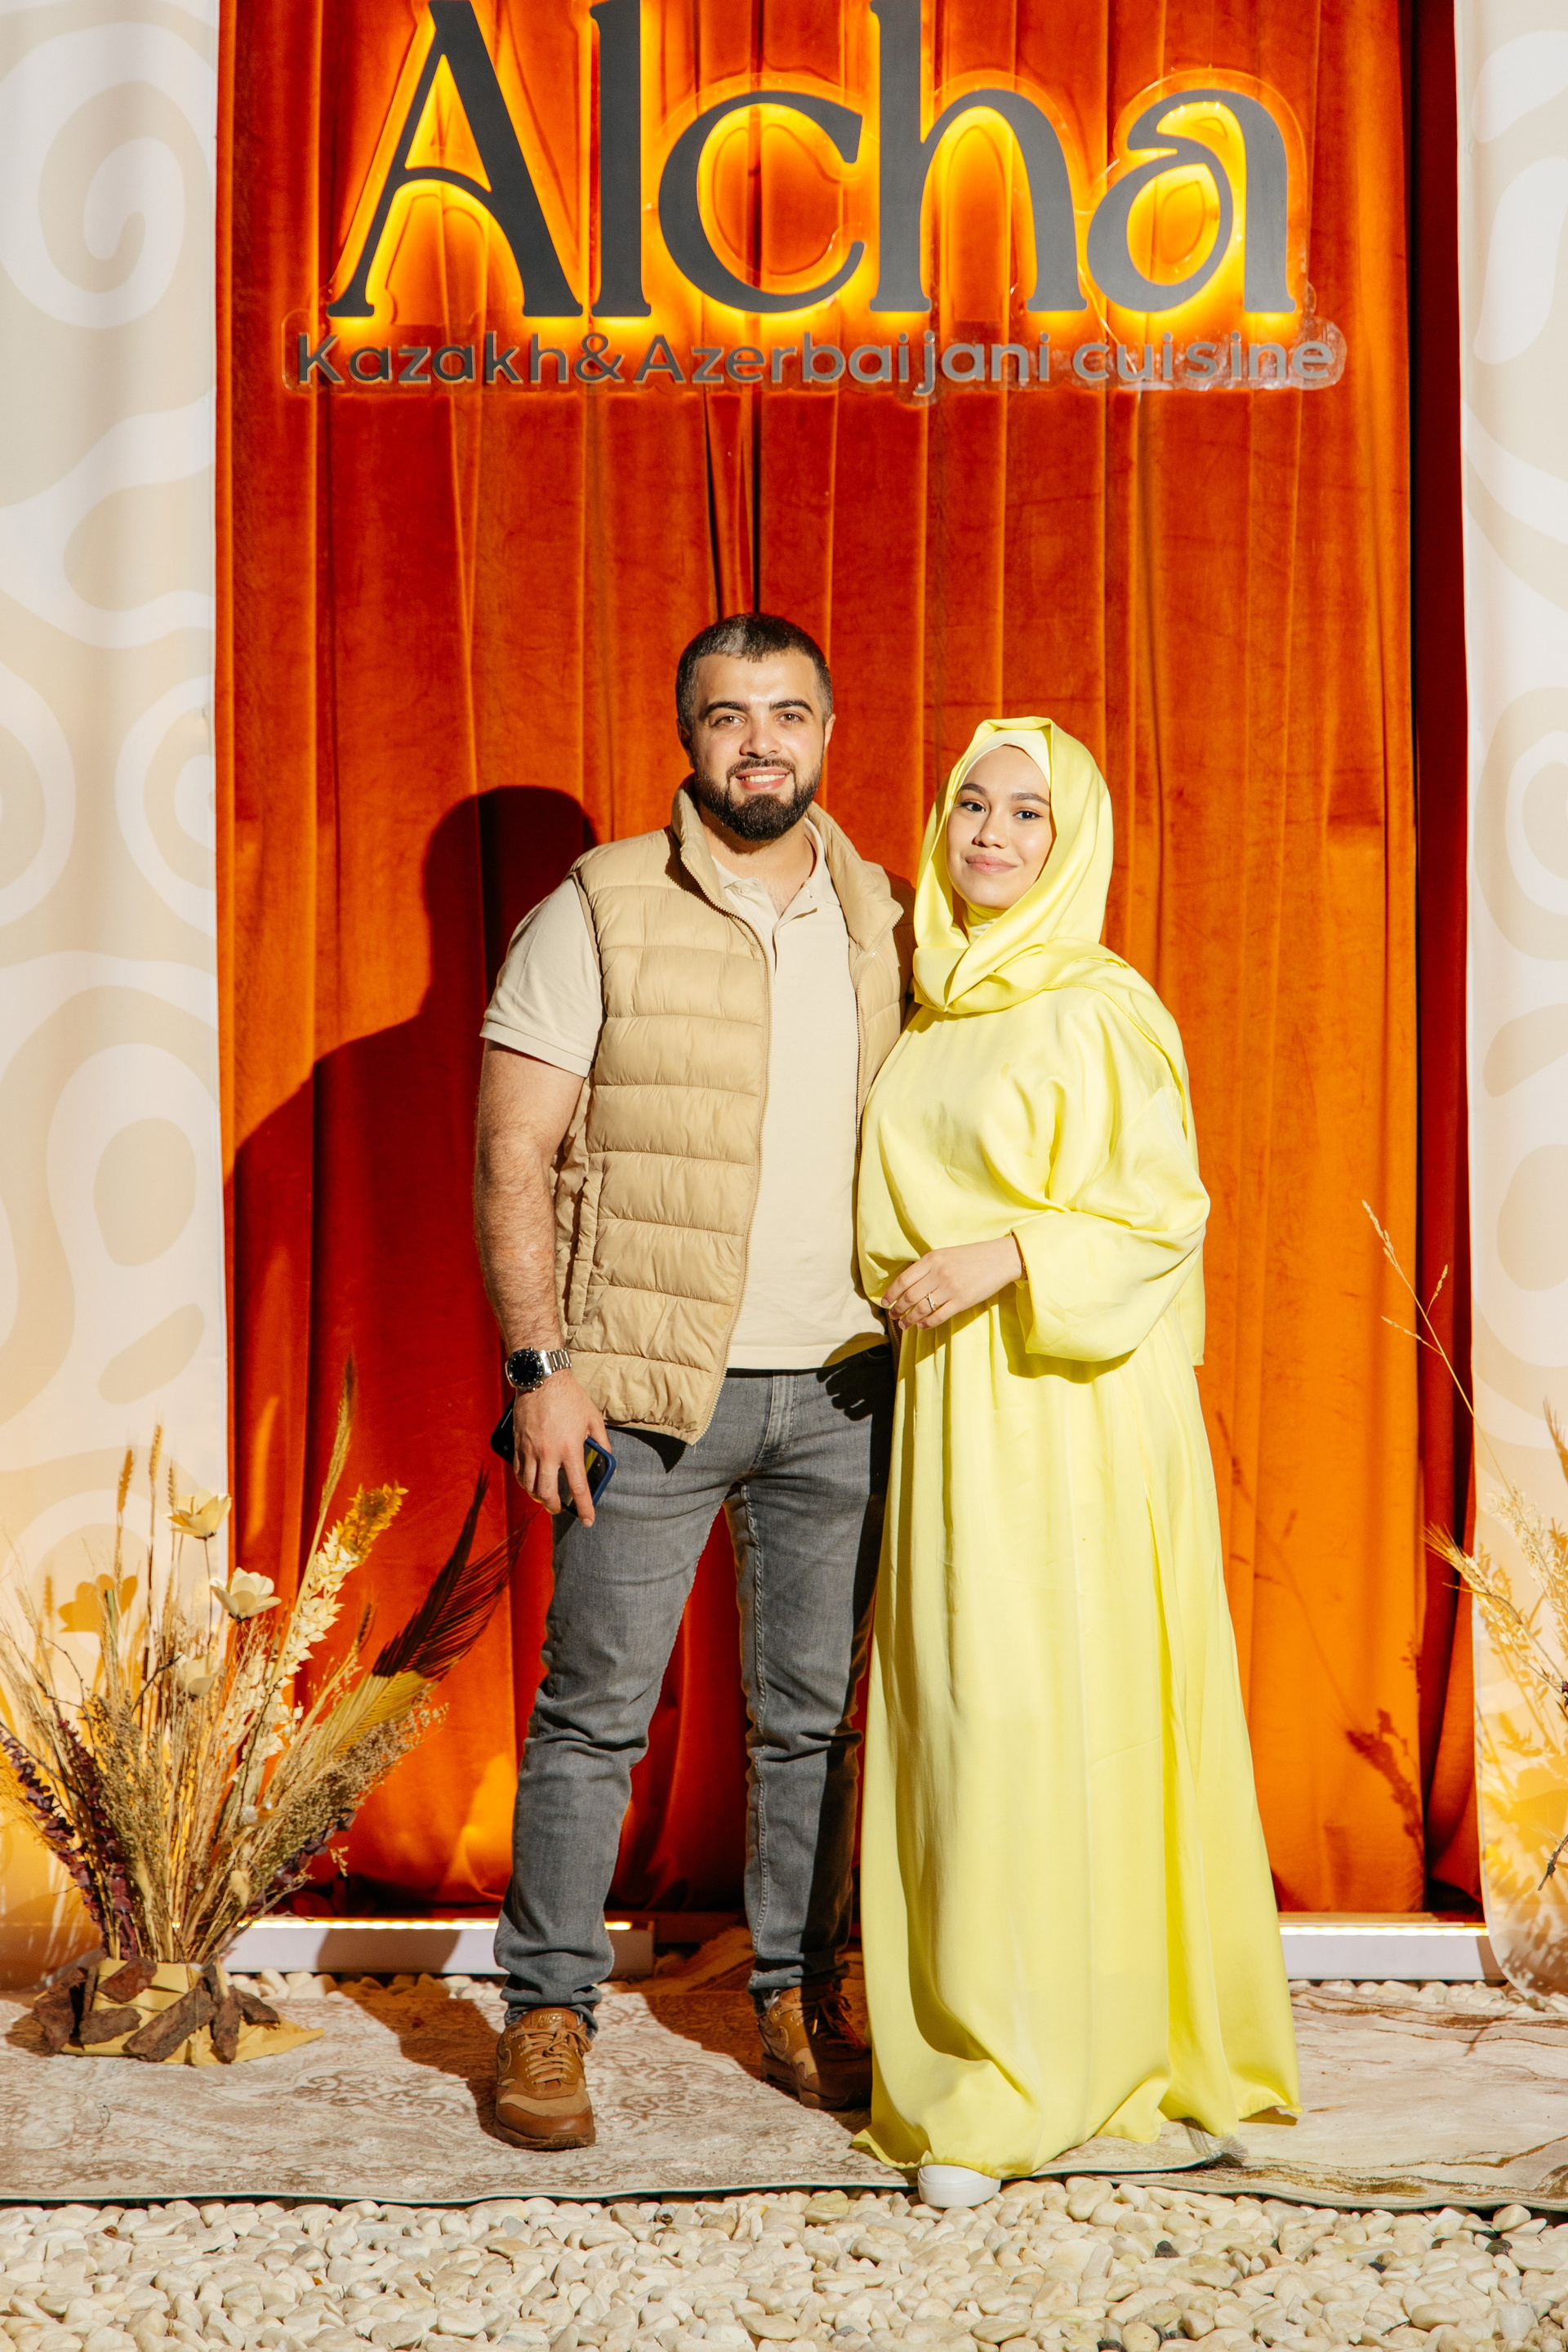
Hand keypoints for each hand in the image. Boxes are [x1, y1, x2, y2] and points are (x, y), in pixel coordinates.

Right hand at [512, 1371, 610, 1525]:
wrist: (542, 1378)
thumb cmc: (570, 1397)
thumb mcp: (593, 1419)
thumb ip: (602, 1442)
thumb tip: (608, 1459)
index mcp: (570, 1449)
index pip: (578, 1487)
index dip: (584, 1507)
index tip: (588, 1521)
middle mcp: (548, 1453)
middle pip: (547, 1493)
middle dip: (554, 1507)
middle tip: (559, 1508)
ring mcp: (530, 1450)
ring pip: (529, 1486)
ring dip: (537, 1497)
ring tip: (544, 1497)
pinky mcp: (517, 1444)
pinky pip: (518, 1471)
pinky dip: (524, 1482)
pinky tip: (530, 1482)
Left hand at [882, 1236, 1024, 1334]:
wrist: (999, 1259)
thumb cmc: (971, 1256)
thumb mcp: (945, 1254)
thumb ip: (927, 1267)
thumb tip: (907, 1285)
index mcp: (931, 1259)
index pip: (903, 1280)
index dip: (891, 1294)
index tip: (884, 1303)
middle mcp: (938, 1273)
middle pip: (909, 1297)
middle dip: (898, 1309)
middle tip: (894, 1317)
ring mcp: (950, 1288)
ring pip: (921, 1309)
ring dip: (910, 1319)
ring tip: (905, 1325)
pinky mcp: (962, 1301)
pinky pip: (938, 1316)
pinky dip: (927, 1323)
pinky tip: (922, 1326)